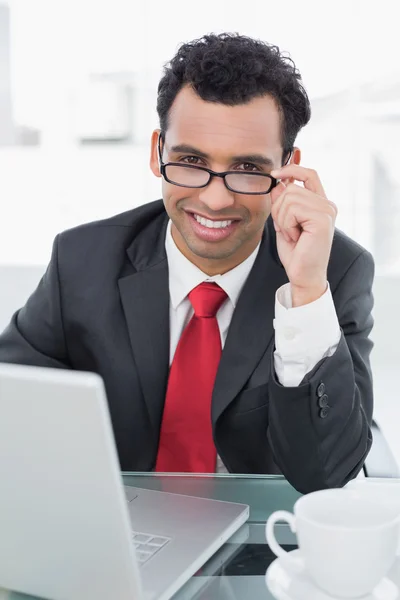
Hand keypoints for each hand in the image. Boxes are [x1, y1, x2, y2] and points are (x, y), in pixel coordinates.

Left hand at [270, 165, 336, 306]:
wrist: (303, 275)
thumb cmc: (296, 253)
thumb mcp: (284, 223)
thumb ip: (282, 203)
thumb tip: (278, 184)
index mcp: (320, 204)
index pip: (309, 174)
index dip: (291, 169)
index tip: (275, 174)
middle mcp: (327, 205)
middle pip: (291, 188)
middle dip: (279, 209)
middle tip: (287, 230)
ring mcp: (327, 211)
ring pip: (289, 197)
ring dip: (282, 219)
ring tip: (292, 235)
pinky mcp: (323, 219)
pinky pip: (292, 209)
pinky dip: (287, 224)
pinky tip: (296, 237)